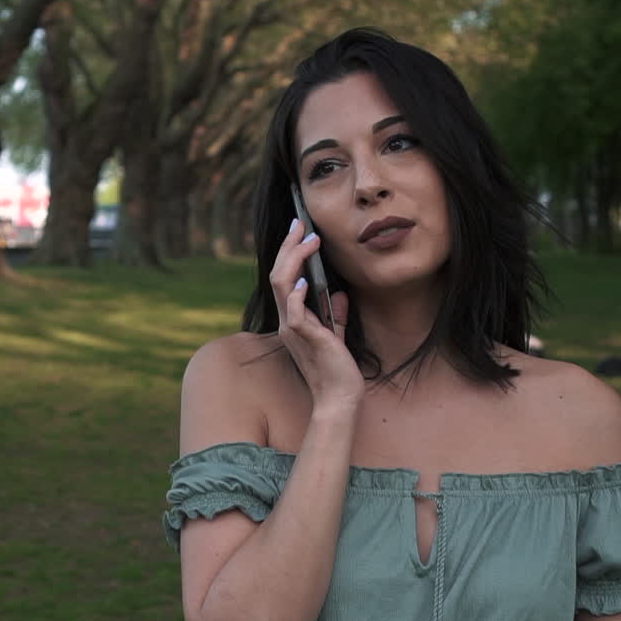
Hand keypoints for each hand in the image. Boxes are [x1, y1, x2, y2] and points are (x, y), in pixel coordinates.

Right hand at [270, 219, 362, 410]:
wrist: (340, 396)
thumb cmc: (338, 368)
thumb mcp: (336, 334)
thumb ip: (335, 314)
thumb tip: (337, 294)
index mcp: (292, 319)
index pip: (284, 279)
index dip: (289, 253)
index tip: (299, 230)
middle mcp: (287, 321)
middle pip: (279, 275)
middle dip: (289, 246)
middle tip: (299, 223)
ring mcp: (294, 329)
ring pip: (282, 286)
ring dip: (295, 259)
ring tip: (309, 240)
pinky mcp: (306, 338)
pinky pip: (294, 312)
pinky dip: (297, 294)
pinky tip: (305, 280)